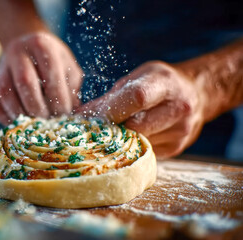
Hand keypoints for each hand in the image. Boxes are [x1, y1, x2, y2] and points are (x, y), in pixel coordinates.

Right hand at [0, 32, 82, 124]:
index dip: (59, 99)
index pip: (50, 75)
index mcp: (41, 45)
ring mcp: (1, 68)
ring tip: (36, 125)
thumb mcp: (67, 67)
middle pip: (25, 83)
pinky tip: (23, 123)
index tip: (64, 114)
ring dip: (23, 116)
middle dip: (40, 108)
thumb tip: (73, 115)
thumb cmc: (52, 61)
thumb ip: (72, 89)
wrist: (25, 46)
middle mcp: (17, 52)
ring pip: (6, 95)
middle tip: (50, 121)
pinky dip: (8, 119)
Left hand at [77, 61, 205, 157]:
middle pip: (136, 126)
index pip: (137, 98)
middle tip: (98, 129)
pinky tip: (129, 139)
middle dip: (113, 129)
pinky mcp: (176, 148)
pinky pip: (145, 151)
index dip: (112, 110)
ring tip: (112, 133)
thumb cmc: (160, 83)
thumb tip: (80, 116)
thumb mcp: (138, 78)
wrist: (198, 94)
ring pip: (138, 143)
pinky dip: (132, 146)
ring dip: (120, 141)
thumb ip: (112, 97)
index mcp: (165, 84)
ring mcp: (179, 131)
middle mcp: (177, 108)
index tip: (94, 118)